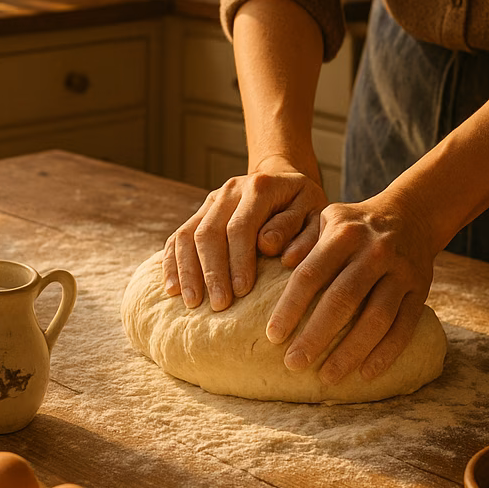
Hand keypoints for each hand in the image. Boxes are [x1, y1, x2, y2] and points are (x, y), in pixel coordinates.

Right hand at [162, 161, 328, 311]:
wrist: (284, 182)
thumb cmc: (305, 208)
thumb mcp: (316, 215)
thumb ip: (300, 231)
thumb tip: (270, 247)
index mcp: (260, 187)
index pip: (241, 226)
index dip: (238, 260)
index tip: (242, 291)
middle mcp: (230, 190)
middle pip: (209, 232)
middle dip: (211, 272)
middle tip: (218, 305)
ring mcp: (211, 200)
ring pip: (187, 235)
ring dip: (187, 271)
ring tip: (192, 303)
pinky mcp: (200, 213)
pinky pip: (177, 237)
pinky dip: (172, 263)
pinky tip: (172, 289)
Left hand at [266, 190, 437, 383]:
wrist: (411, 216)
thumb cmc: (355, 226)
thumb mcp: (327, 219)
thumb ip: (303, 240)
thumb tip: (277, 259)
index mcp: (344, 235)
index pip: (311, 275)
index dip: (290, 307)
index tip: (273, 336)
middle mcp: (374, 252)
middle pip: (342, 300)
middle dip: (316, 336)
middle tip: (293, 364)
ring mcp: (401, 272)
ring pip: (376, 318)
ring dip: (350, 351)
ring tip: (327, 377)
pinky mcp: (421, 289)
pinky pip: (404, 326)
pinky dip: (386, 353)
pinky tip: (365, 374)